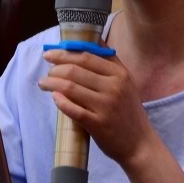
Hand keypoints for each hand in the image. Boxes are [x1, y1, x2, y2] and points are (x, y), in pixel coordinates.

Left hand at [38, 49, 157, 168]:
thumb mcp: (126, 82)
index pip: (86, 56)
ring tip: (44, 84)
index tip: (50, 54)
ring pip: (70, 88)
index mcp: (120, 74)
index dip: (64, 53)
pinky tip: (54, 98)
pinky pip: (73, 109)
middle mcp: (114, 87)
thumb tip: (95, 39)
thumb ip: (111, 61)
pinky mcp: (98, 124)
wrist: (139, 143)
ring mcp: (106, 106)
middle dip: (55, 69)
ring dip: (51, 84)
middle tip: (47, 73)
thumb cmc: (128, 111)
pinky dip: (60, 102)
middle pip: (75, 70)